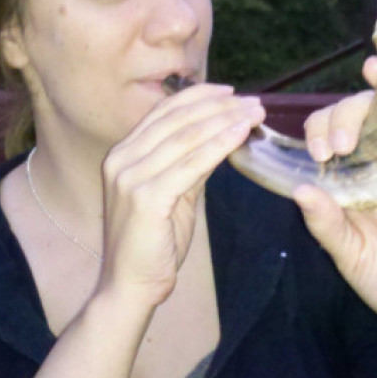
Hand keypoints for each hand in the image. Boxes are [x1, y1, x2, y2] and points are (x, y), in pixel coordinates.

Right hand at [99, 84, 264, 305]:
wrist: (129, 286)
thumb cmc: (152, 243)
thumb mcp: (173, 194)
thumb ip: (189, 164)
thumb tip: (220, 136)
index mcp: (123, 154)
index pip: (163, 112)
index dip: (198, 96)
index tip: (231, 91)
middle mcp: (121, 159)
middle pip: (176, 119)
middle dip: (219, 106)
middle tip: (254, 102)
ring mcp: (129, 177)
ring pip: (185, 137)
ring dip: (225, 121)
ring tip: (255, 114)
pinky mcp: (145, 197)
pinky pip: (190, 164)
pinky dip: (218, 145)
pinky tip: (240, 135)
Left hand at [294, 56, 376, 342]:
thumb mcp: (351, 257)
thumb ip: (328, 225)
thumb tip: (300, 191)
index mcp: (348, 178)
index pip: (328, 135)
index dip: (320, 131)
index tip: (320, 153)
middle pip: (359, 116)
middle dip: (345, 116)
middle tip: (342, 145)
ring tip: (374, 73)